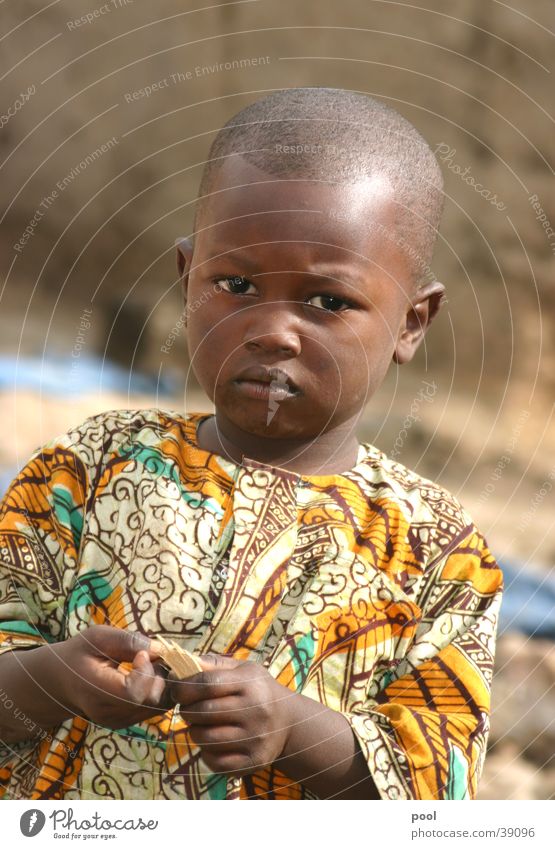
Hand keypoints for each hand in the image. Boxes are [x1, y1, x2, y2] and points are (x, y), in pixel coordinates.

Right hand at [52, 625, 169, 728]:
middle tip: (148, 657)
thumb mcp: (98, 637)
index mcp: (95, 692)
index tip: (140, 655)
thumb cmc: (80, 654)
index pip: (133, 693)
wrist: (62, 681)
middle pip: (150, 700)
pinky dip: (157, 690)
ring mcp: (118, 722)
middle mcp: (107, 713)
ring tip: (146, 665)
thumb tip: (160, 650)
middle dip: (157, 674)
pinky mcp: (127, 722)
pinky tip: (145, 675)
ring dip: (160, 682)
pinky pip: (155, 708)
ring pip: (157, 705)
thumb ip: (128, 641)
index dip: (145, 672)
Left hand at [169, 654, 295, 776]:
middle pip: (203, 711)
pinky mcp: (253, 760)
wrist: (289, 722)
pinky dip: (206, 754)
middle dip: (186, 710)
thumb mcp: (244, 669)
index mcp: (250, 683)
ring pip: (206, 739)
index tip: (176, 690)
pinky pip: (215, 762)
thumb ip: (215, 664)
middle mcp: (255, 710)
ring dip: (194, 732)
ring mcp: (255, 737)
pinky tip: (211, 744)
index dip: (185, 687)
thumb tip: (182, 664)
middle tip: (187, 708)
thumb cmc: (258, 690)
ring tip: (199, 725)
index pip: (208, 684)